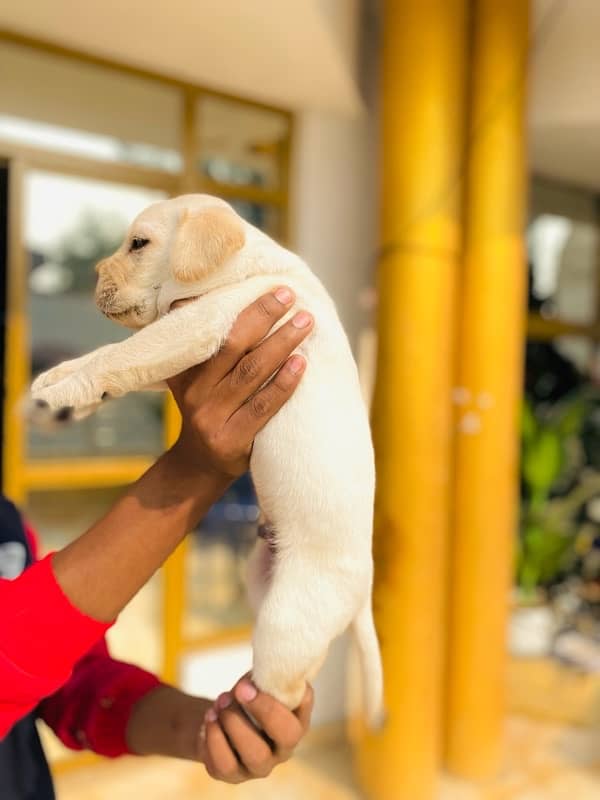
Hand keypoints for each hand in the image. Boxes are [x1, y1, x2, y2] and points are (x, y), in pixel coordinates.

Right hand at [166, 287, 312, 479]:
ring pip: (250, 374)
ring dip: (281, 344)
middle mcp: (194, 392)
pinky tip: (302, 363)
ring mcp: (211, 418)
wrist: (199, 464)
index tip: (271, 288)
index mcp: (184, 369)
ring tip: (305, 322)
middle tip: (291, 296)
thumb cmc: (208, 407)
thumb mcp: (192, 376)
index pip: (210, 330)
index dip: (242, 308)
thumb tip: (211, 295)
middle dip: (263, 317)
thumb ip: (203, 344)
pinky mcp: (231, 441)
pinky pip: (262, 408)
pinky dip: (284, 383)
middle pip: (232, 347)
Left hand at [200, 676, 313, 782]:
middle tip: (239, 690)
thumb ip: (264, 678)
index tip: (249, 682)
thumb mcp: (258, 683)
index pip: (302, 711)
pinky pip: (224, 763)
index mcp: (297, 723)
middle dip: (262, 709)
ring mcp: (259, 766)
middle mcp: (283, 750)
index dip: (278, 699)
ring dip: (235, 722)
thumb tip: (263, 668)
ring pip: (255, 753)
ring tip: (220, 702)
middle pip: (286, 737)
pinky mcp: (233, 775)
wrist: (221, 717)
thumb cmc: (247, 695)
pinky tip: (210, 717)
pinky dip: (214, 736)